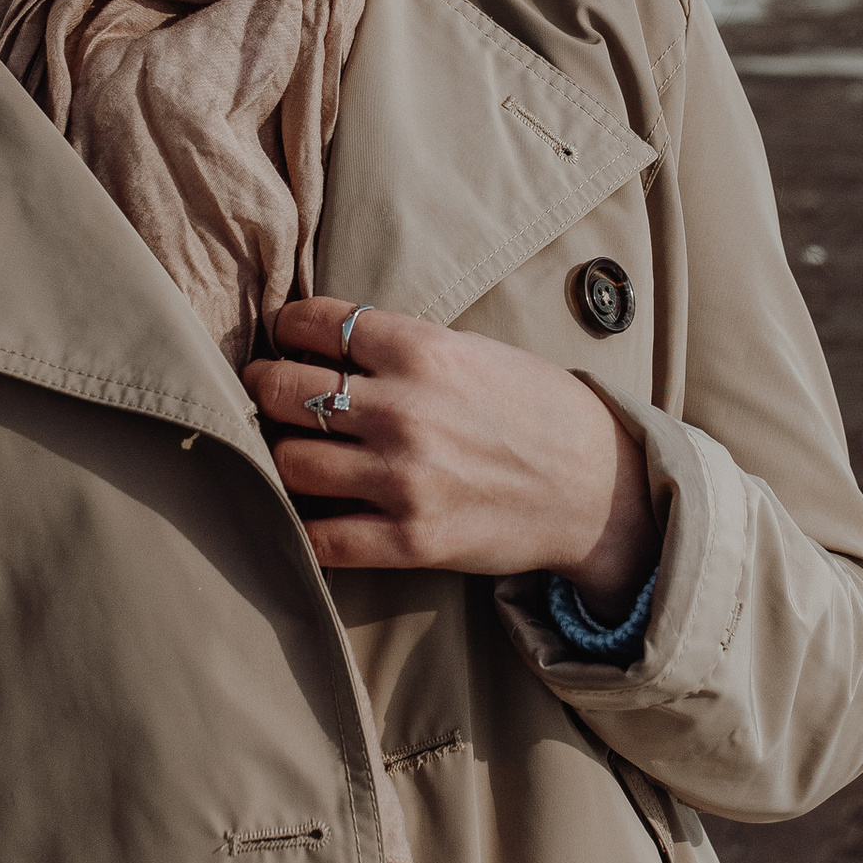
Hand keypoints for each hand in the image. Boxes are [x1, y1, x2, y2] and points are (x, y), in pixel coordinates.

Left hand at [248, 298, 660, 615]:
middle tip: (267, 394)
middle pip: (283, 389)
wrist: (597, 488)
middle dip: (264, 388)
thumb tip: (325, 342)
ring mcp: (404, 478)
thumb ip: (402, 345)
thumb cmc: (537, 411)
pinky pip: (320, 538)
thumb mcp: (474, 351)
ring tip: (288, 450)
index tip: (285, 340)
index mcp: (422, 349)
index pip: (315, 323)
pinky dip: (299, 527)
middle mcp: (404, 409)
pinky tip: (303, 512)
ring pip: (288, 461)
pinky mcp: (410, 539)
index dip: (286, 328)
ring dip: (278, 454)